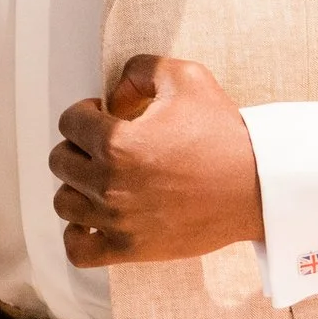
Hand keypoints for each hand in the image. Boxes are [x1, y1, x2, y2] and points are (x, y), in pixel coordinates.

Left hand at [48, 56, 262, 267]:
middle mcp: (110, 183)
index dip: (86, 113)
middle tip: (105, 146)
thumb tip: (114, 93)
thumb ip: (140, 69)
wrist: (256, 187)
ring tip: (101, 179)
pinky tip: (93, 219)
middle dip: (79, 146)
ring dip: (77, 186)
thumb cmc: (223, 134)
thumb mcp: (185, 77)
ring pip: (64, 202)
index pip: (69, 122)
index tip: (105, 116)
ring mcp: (117, 220)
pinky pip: (78, 249)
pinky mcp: (130, 249)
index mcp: (117, 142)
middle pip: (61, 161)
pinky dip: (77, 235)